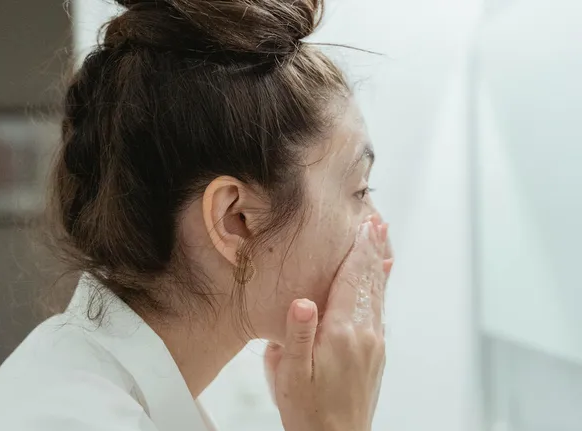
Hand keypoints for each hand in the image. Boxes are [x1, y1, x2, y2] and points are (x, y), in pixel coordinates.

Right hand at [265, 217, 390, 430]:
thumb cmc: (308, 411)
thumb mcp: (290, 373)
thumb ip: (296, 334)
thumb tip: (302, 302)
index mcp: (342, 333)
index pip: (352, 281)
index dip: (358, 251)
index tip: (365, 225)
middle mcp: (365, 335)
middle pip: (370, 282)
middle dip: (373, 250)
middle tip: (378, 222)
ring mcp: (374, 345)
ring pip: (378, 296)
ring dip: (378, 266)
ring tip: (382, 243)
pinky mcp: (375, 356)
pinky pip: (380, 312)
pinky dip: (380, 290)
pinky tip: (379, 284)